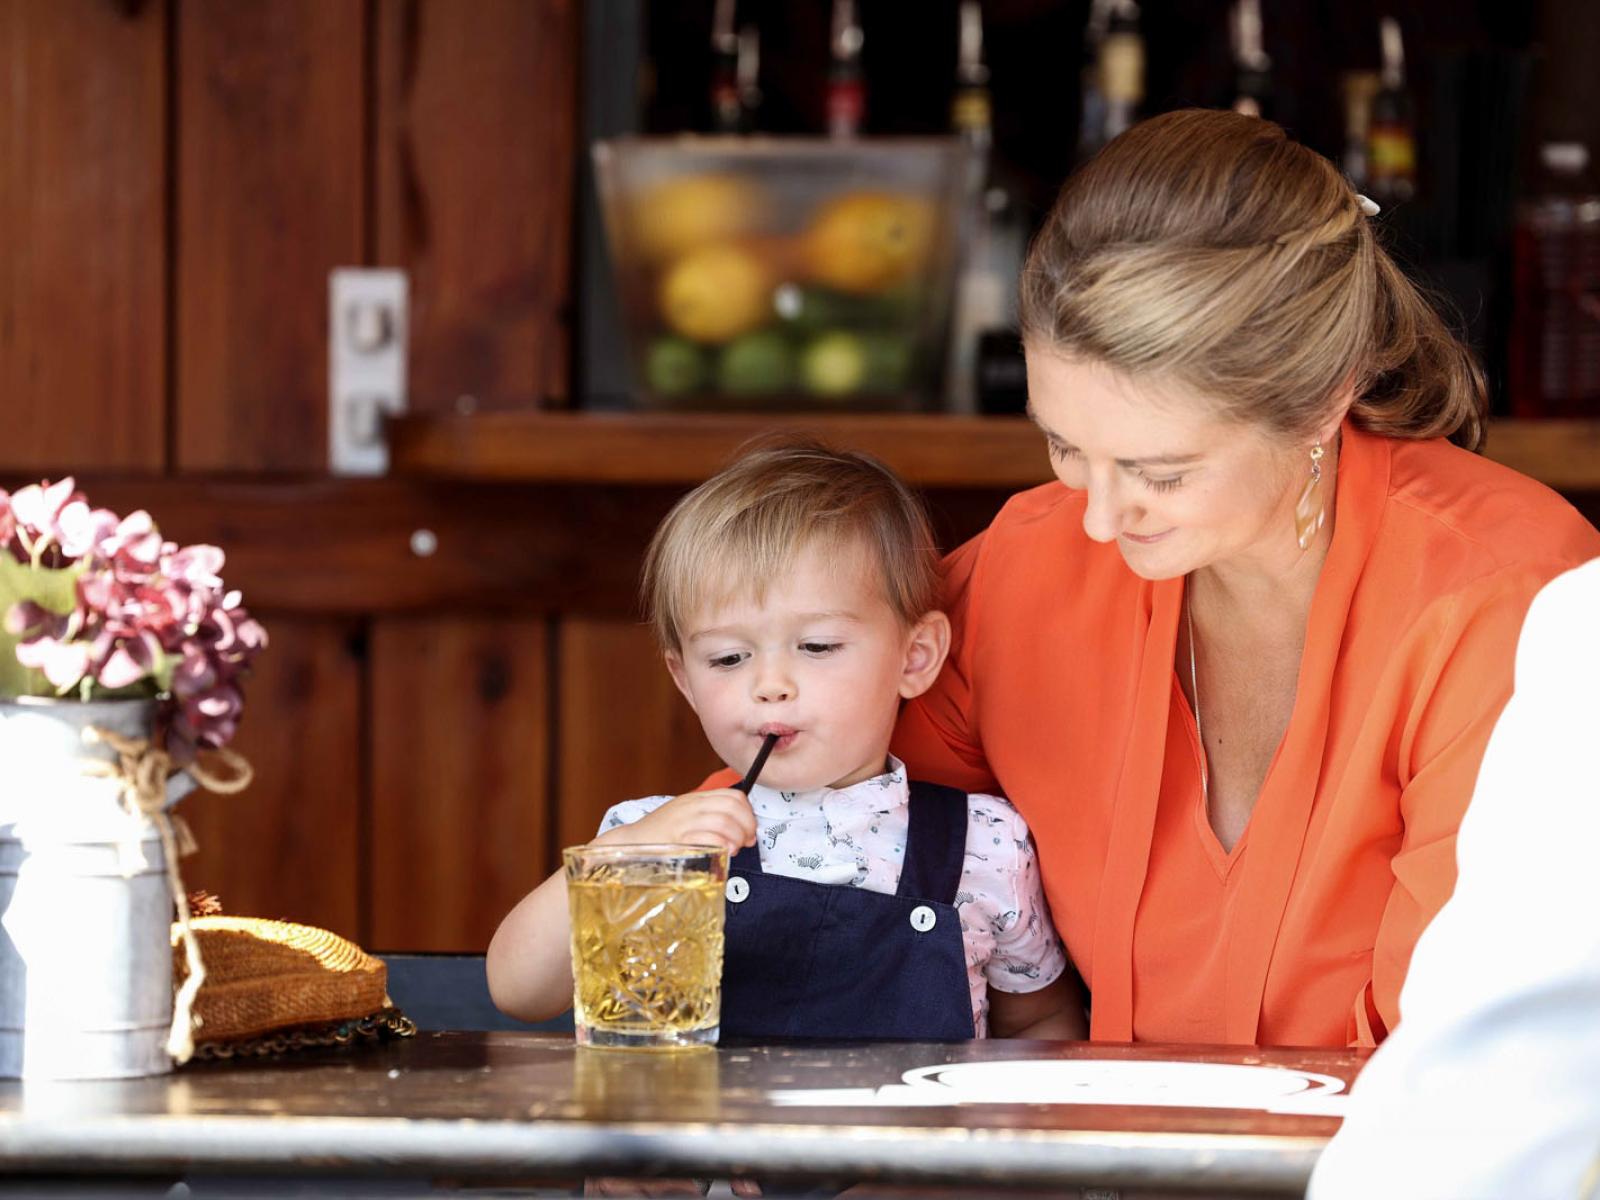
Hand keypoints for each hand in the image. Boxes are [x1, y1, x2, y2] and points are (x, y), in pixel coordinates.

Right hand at [596, 788, 755, 854]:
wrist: (631, 843)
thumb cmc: (659, 835)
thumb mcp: (685, 817)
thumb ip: (709, 817)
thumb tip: (739, 827)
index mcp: (695, 799)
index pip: (734, 796)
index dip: (748, 814)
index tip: (749, 830)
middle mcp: (691, 806)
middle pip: (732, 808)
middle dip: (747, 826)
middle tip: (746, 841)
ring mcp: (684, 821)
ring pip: (724, 821)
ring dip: (736, 837)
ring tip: (734, 848)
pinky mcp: (678, 838)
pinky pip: (709, 837)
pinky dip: (723, 845)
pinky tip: (724, 852)